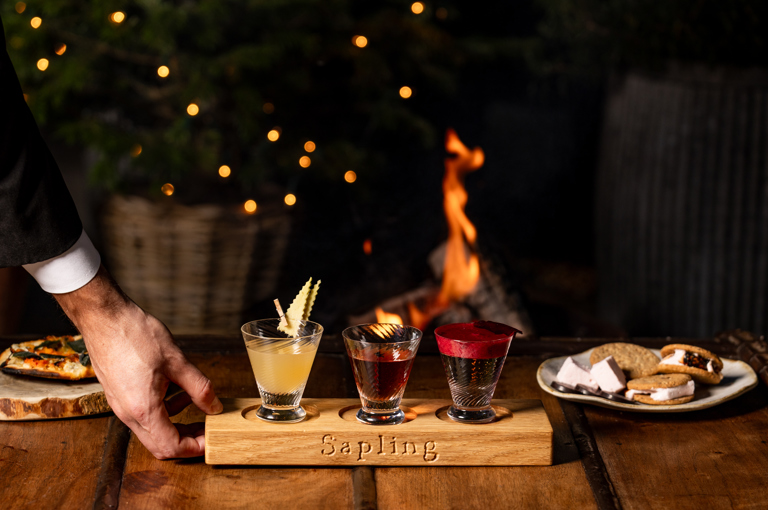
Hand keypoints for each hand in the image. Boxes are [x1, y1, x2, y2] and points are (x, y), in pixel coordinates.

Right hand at [54, 265, 222, 458]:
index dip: (194, 447)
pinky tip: (175, 388)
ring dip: (175, 421)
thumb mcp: (177, 361)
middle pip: (159, 444)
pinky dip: (163, 408)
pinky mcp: (118, 395)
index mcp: (143, 409)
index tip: (210, 439)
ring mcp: (120, 405)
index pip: (170, 447)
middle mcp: (128, 413)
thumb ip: (199, 388)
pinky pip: (143, 413)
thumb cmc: (135, 335)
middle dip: (186, 439)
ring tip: (195, 400)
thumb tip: (214, 407)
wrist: (104, 318)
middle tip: (206, 426)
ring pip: (152, 429)